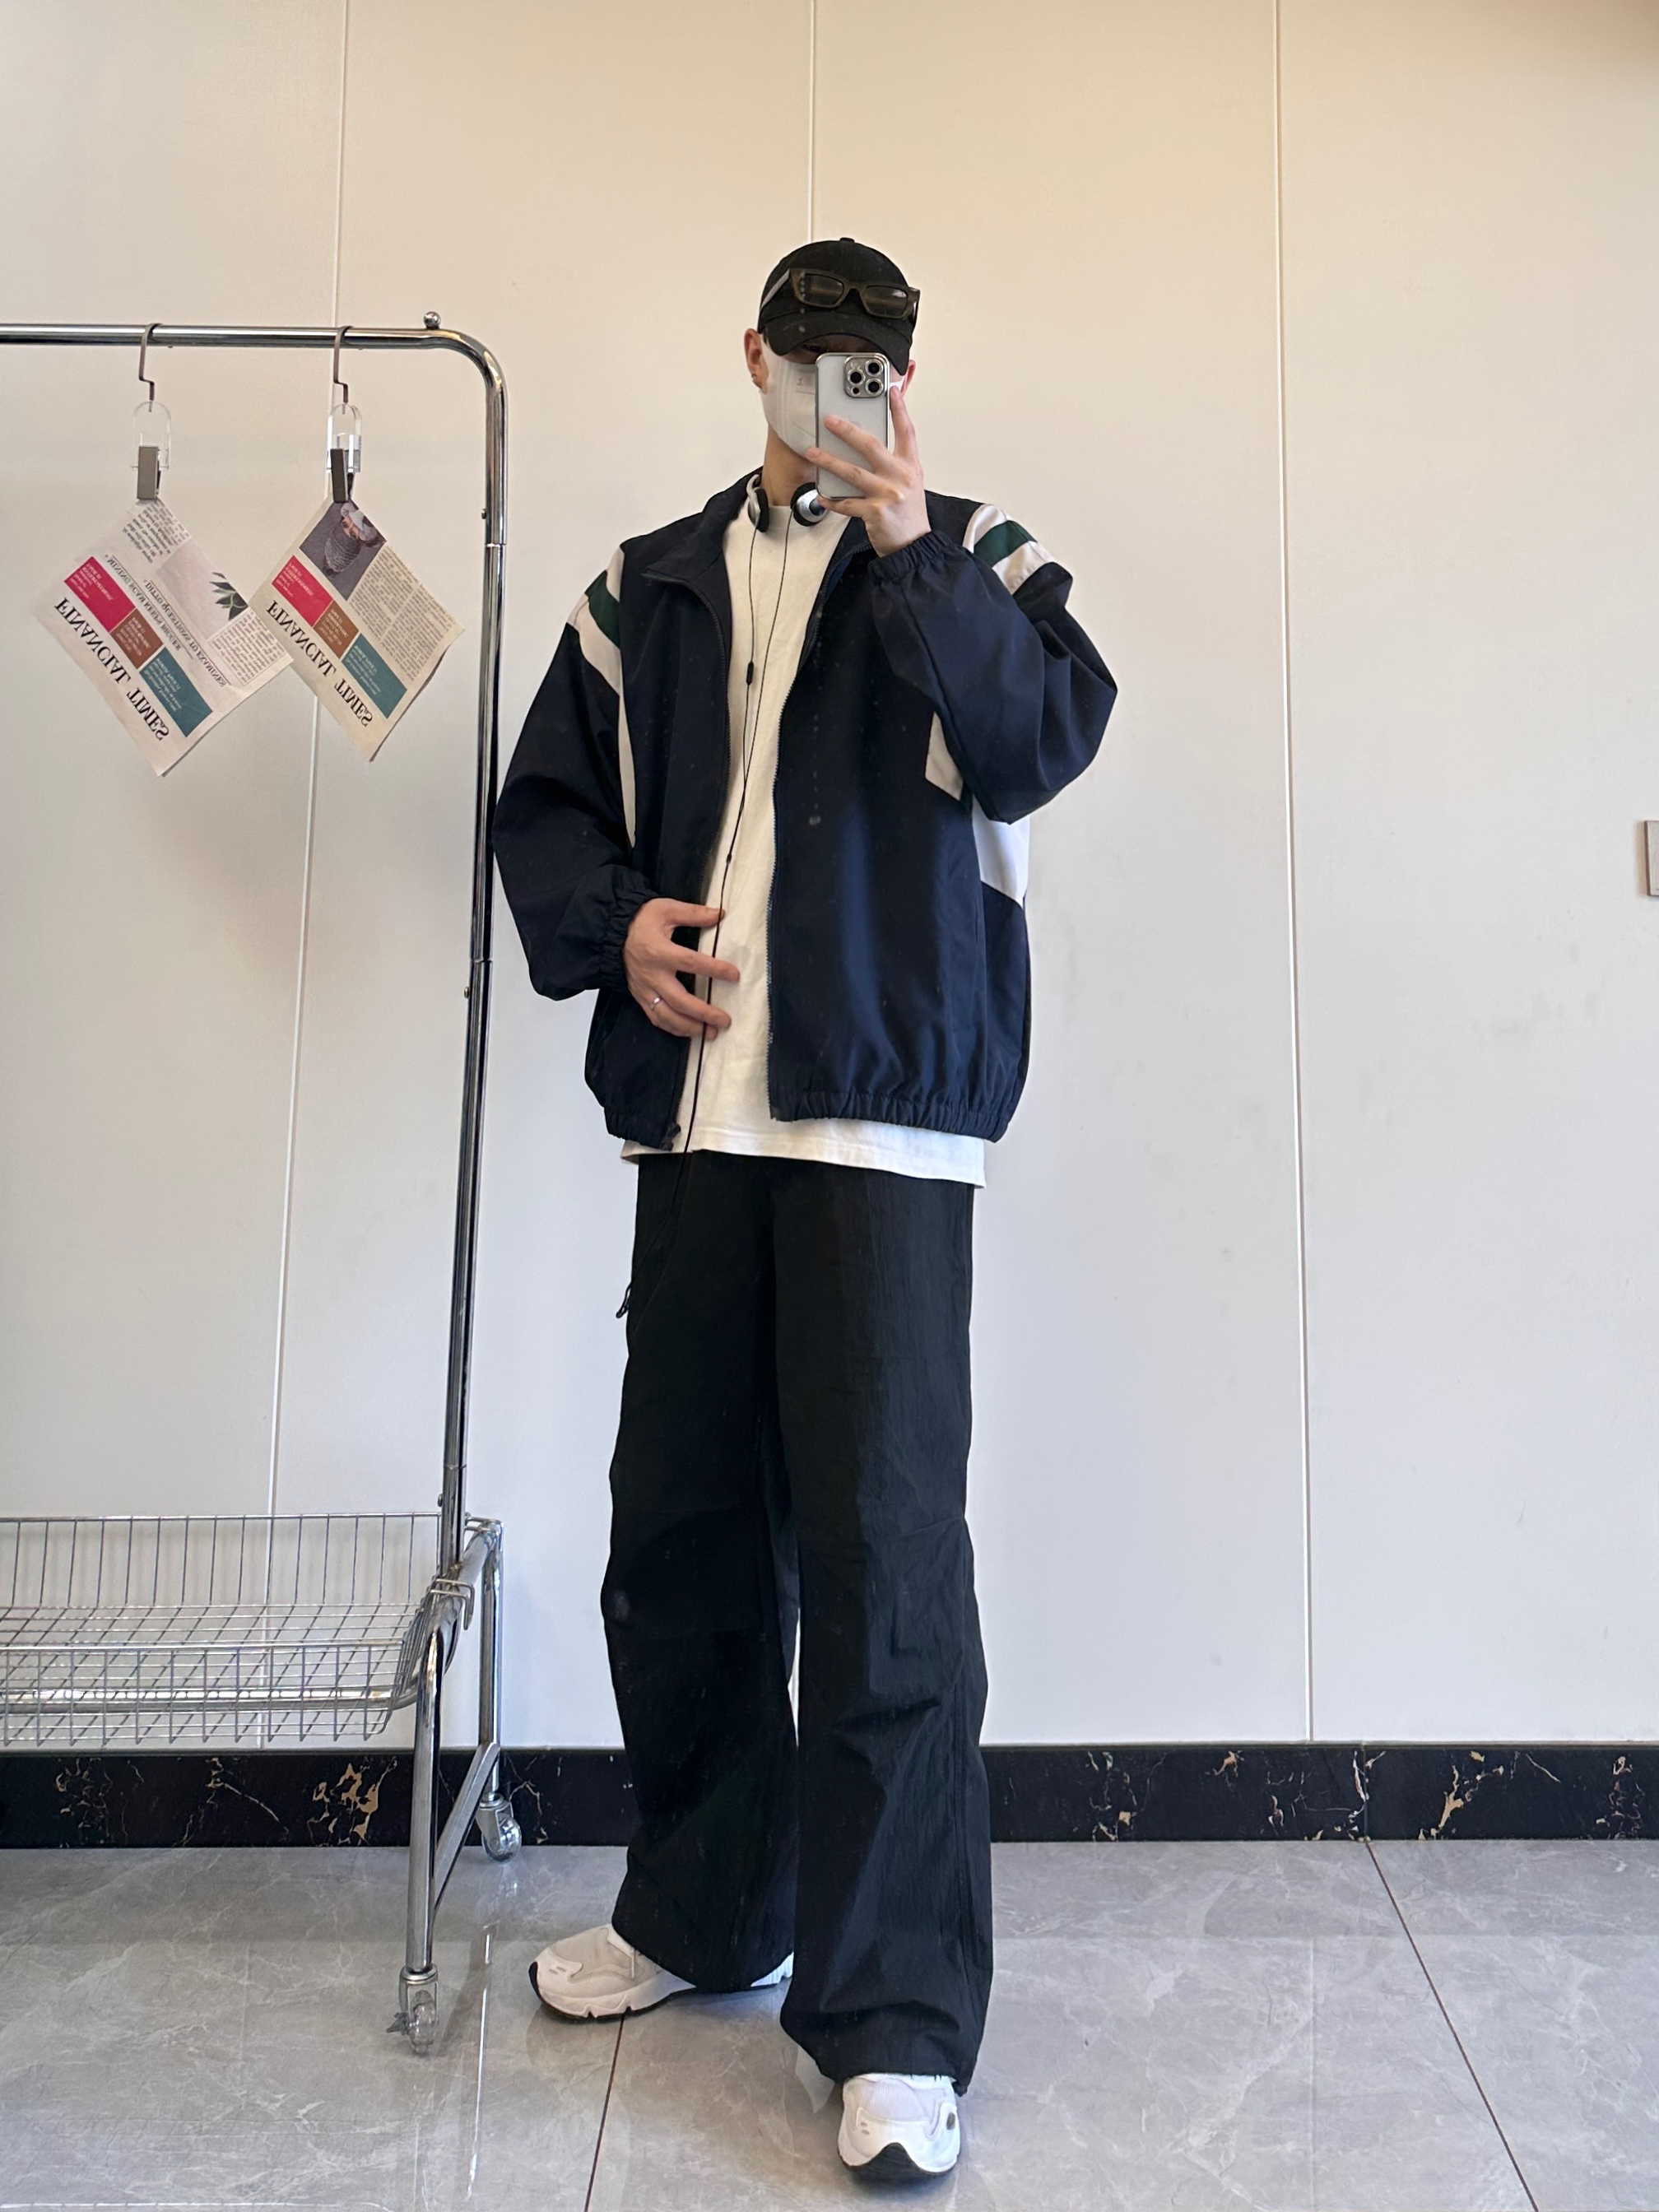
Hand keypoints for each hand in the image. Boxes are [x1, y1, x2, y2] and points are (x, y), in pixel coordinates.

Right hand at [624, 898, 737, 1037]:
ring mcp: (645, 989)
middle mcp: (652, 975)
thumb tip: (719, 914)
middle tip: (725, 1020)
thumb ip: (692, 913)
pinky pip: (656, 1018)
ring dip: (690, 1027)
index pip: (691, 963)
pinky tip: (689, 1032)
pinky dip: (673, 1029)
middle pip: (680, 1000)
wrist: (611, 933)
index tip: (734, 975)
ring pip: (668, 1016)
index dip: (714, 970)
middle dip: (704, 1013)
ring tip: (711, 1033)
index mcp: (660, 952)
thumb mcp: (666, 909)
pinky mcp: (640, 997)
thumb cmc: (640, 921)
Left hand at [806, 375, 928, 556]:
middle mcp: (900, 477)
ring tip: (813, 453)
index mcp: (910, 466)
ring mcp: (887, 495)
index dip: (900, 409)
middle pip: (871, 446)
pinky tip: (821, 495)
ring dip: (829, 461)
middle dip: (847, 431)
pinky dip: (831, 500)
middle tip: (829, 420)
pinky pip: (846, 503)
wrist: (913, 545)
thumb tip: (868, 445)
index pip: (906, 431)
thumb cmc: (909, 513)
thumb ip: (895, 462)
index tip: (892, 390)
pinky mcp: (875, 513)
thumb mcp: (910, 482)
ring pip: (852, 472)